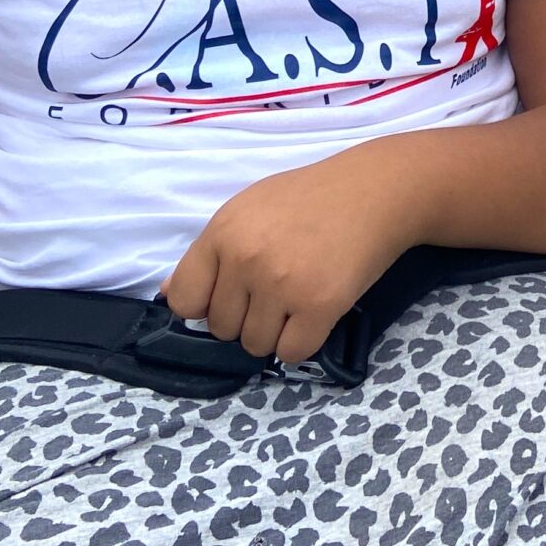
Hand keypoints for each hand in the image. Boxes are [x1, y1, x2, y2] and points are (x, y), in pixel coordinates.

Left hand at [161, 144, 420, 363]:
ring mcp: (282, 284)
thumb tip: (170, 296)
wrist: (375, 191)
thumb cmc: (310, 198)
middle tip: (278, 289)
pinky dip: (303, 341)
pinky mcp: (319, 305)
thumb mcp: (249, 208)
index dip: (205, 305)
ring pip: (255, 346)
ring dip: (275, 332)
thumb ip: (210, 252)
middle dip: (246, 317)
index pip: (184, 300)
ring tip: (298, 297)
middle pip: (221, 328)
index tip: (231, 295)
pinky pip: (292, 353)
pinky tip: (316, 312)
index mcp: (222, 233)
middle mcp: (246, 259)